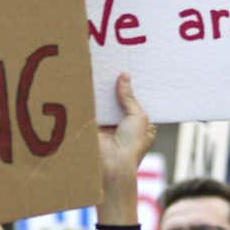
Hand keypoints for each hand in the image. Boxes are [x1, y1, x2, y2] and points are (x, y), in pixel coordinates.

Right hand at [98, 74, 155, 192]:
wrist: (112, 164)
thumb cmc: (132, 144)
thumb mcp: (138, 116)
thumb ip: (129, 97)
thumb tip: (124, 76)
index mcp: (139, 125)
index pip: (135, 103)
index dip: (132, 89)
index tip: (129, 71)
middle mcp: (123, 125)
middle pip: (119, 101)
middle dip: (116, 88)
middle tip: (112, 66)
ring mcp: (108, 126)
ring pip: (104, 104)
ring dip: (102, 92)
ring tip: (101, 70)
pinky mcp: (93, 126)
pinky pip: (92, 108)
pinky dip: (90, 98)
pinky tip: (89, 82)